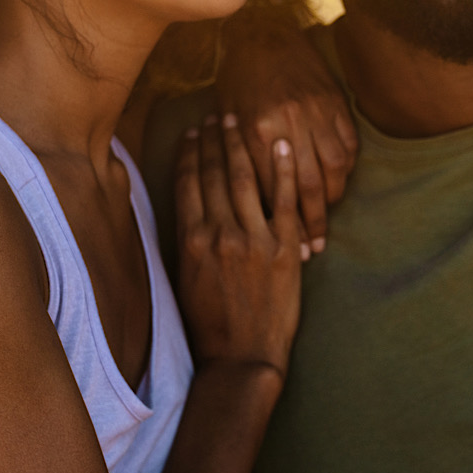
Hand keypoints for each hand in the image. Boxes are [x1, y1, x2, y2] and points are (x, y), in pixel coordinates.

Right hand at [174, 113, 301, 378]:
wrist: (243, 358)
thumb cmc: (210, 324)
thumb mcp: (185, 279)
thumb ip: (187, 241)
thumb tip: (188, 208)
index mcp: (191, 240)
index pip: (189, 184)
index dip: (190, 154)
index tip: (192, 133)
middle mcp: (220, 233)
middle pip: (216, 174)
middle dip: (216, 141)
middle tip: (218, 115)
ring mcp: (254, 238)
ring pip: (246, 180)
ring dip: (243, 145)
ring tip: (242, 121)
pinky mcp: (285, 248)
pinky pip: (286, 200)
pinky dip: (285, 170)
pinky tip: (284, 145)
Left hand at [216, 22, 356, 251]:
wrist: (262, 31)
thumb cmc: (237, 79)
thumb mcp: (228, 117)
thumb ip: (240, 157)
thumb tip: (249, 202)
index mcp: (256, 129)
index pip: (271, 188)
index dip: (278, 221)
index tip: (281, 245)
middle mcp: (289, 124)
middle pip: (306, 187)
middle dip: (311, 222)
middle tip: (312, 247)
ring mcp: (317, 113)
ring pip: (334, 170)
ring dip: (332, 199)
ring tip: (326, 218)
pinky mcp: (336, 104)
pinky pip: (348, 146)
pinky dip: (346, 169)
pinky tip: (338, 183)